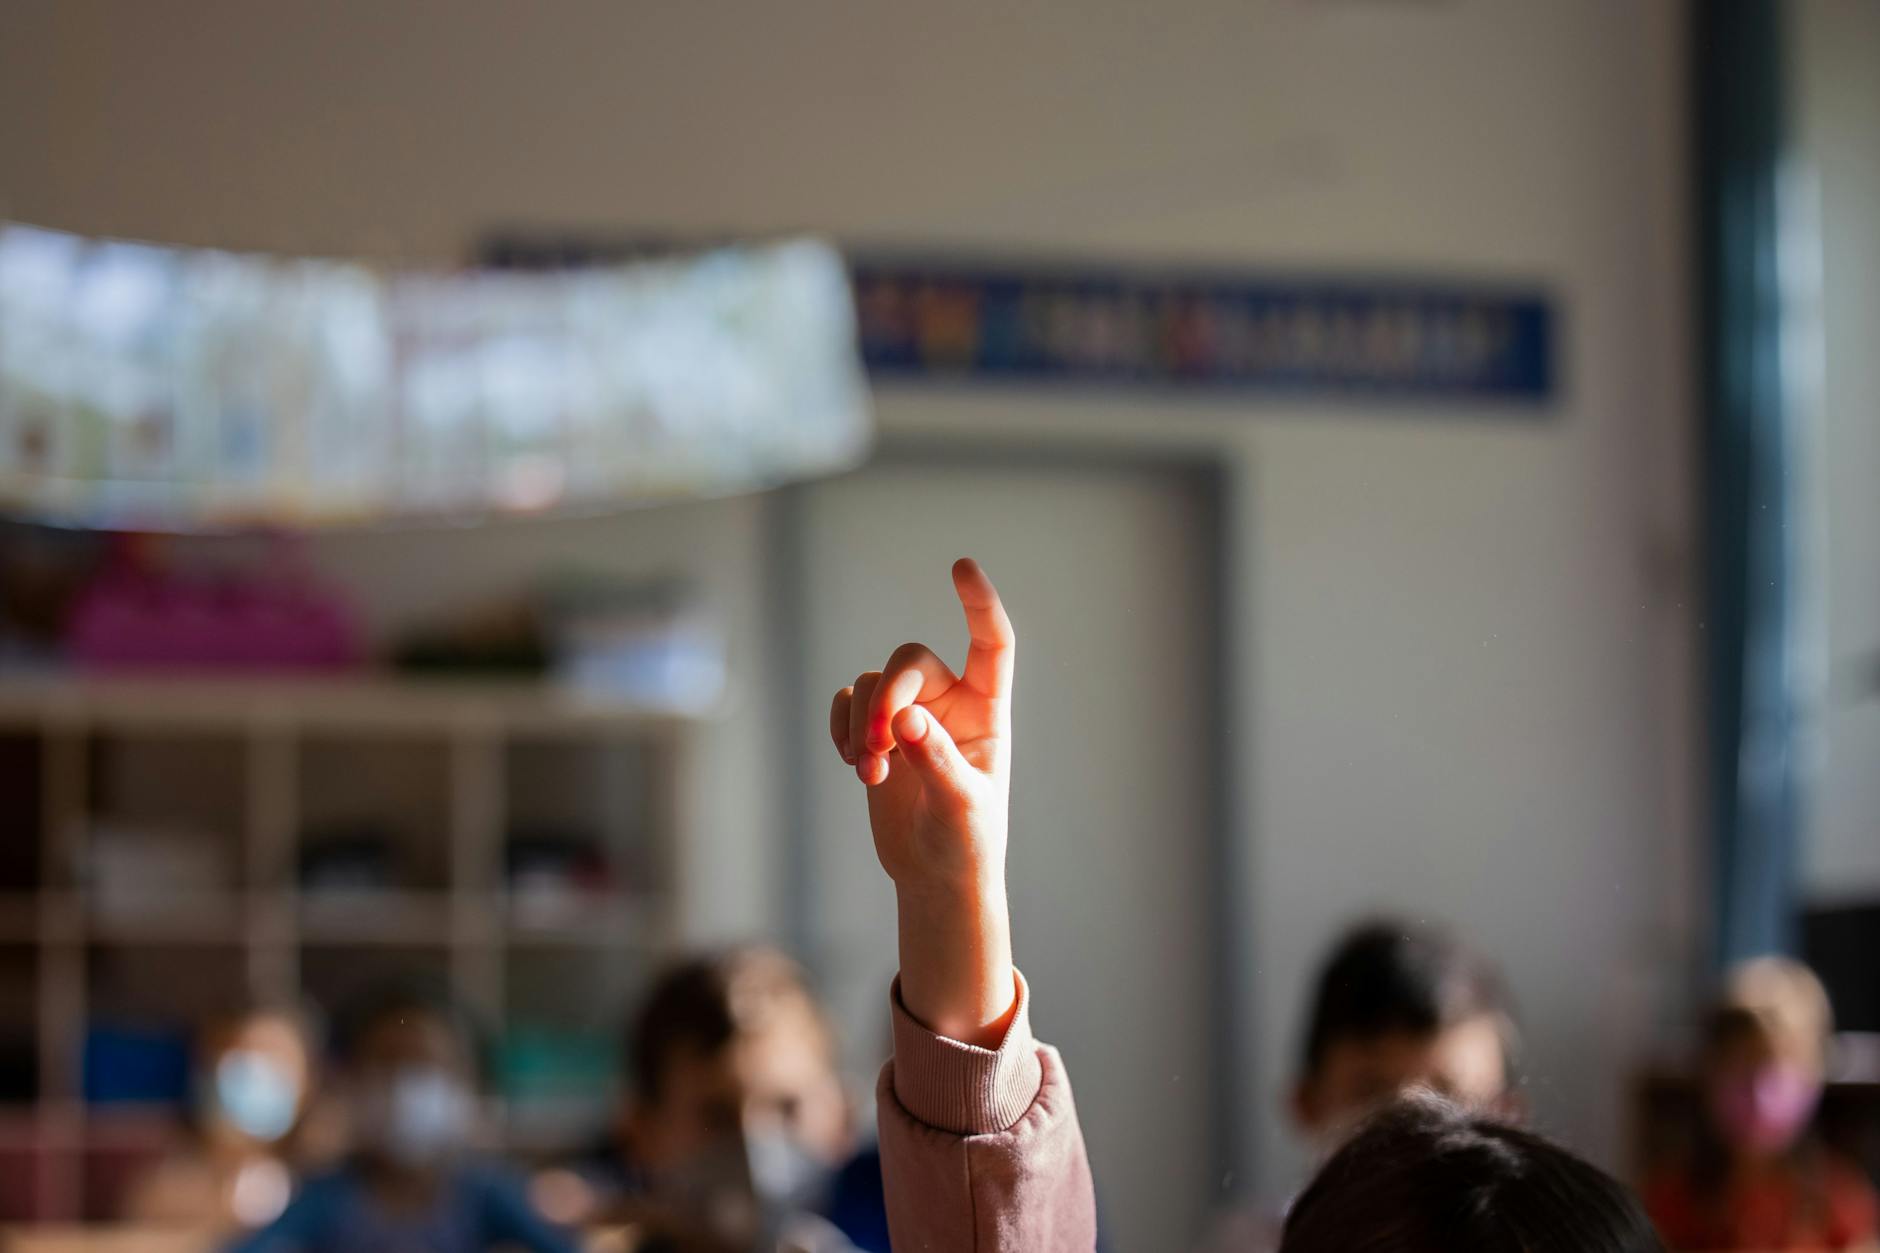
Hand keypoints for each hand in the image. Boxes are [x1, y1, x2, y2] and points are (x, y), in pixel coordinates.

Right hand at [828, 558, 1017, 1045]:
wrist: (935, 874)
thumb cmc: (965, 841)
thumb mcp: (959, 805)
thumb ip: (936, 760)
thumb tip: (906, 720)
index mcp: (987, 711)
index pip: (990, 644)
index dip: (978, 605)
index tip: (961, 567)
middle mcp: (949, 703)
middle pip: (909, 662)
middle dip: (886, 697)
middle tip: (878, 746)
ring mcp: (910, 715)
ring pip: (872, 684)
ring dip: (861, 724)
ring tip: (868, 774)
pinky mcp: (876, 734)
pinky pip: (848, 703)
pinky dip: (842, 726)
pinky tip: (853, 764)